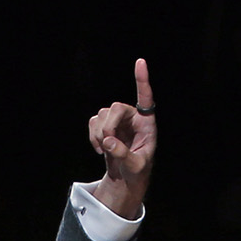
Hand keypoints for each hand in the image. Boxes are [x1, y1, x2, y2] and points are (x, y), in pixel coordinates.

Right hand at [88, 59, 155, 219]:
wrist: (127, 178)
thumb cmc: (138, 171)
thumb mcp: (135, 167)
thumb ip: (123, 155)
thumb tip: (108, 141)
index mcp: (147, 123)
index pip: (145, 98)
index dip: (142, 80)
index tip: (140, 62)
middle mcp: (133, 117)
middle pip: (115, 107)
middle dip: (109, 126)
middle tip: (107, 144)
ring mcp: (117, 119)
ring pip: (102, 115)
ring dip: (99, 134)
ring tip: (105, 150)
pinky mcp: (105, 124)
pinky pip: (93, 122)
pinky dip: (93, 136)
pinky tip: (100, 148)